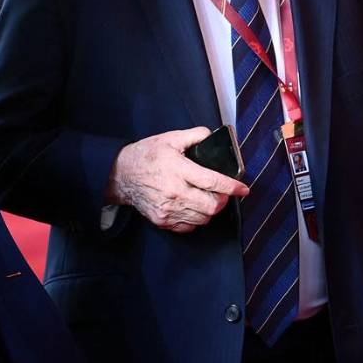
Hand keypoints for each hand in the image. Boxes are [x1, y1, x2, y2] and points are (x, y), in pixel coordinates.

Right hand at [105, 127, 248, 232]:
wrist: (120, 175)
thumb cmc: (145, 156)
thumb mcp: (169, 139)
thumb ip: (193, 136)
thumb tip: (211, 136)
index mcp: (178, 169)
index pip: (212, 182)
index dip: (231, 187)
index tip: (242, 189)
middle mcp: (174, 192)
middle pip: (211, 206)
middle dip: (222, 200)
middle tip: (221, 193)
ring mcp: (168, 209)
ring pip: (202, 218)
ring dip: (210, 210)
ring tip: (206, 199)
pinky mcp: (163, 220)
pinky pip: (189, 227)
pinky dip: (196, 219)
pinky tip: (192, 206)